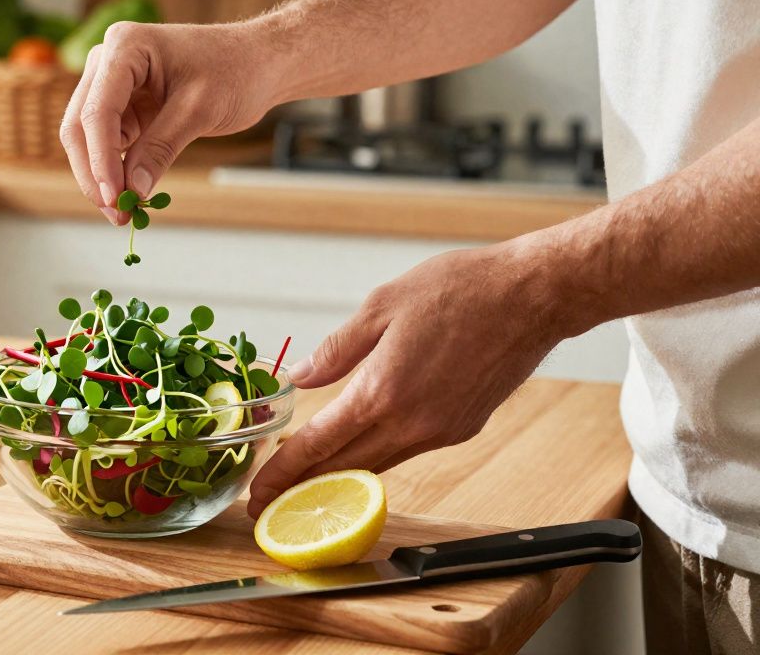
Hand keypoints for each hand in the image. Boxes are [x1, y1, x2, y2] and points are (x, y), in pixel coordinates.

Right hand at [60, 20, 277, 223]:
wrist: (258, 63)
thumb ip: (161, 148)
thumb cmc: (236, 71)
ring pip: (87, 138)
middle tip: (117, 214)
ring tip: (126, 211)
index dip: (101, 158)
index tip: (114, 197)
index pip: (99, 110)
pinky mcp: (123, 105)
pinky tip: (131, 194)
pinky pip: (109, 142)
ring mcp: (112, 83)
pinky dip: (117, 170)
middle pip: (80, 125)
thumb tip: (132, 191)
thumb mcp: (199, 110)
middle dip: (95, 173)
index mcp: (125, 46)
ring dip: (102, 176)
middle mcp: (108, 60)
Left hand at [246, 240, 582, 518]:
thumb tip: (300, 378)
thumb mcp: (382, 305)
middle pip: (344, 469)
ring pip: (376, 465)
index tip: (258, 494)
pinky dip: (376, 455)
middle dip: (302, 489)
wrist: (533, 296)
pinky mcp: (462, 429)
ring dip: (339, 476)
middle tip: (268, 501)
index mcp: (381, 391)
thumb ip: (337, 350)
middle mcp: (410, 422)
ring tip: (305, 481)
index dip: (283, 473)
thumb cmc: (461, 289)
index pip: (318, 445)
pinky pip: (406, 451)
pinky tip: (359, 447)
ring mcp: (440, 431)